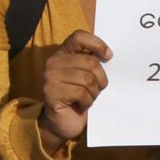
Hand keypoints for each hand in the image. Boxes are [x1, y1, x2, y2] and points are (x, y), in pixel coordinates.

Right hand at [39, 29, 109, 148]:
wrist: (61, 122)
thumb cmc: (78, 97)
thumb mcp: (85, 76)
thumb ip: (91, 64)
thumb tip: (109, 55)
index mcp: (62, 53)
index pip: (79, 37)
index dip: (97, 44)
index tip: (108, 56)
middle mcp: (53, 62)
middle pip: (90, 62)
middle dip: (100, 79)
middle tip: (97, 90)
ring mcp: (50, 76)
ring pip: (87, 79)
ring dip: (94, 93)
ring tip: (87, 98)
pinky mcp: (51, 92)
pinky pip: (80, 93)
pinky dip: (87, 102)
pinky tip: (80, 105)